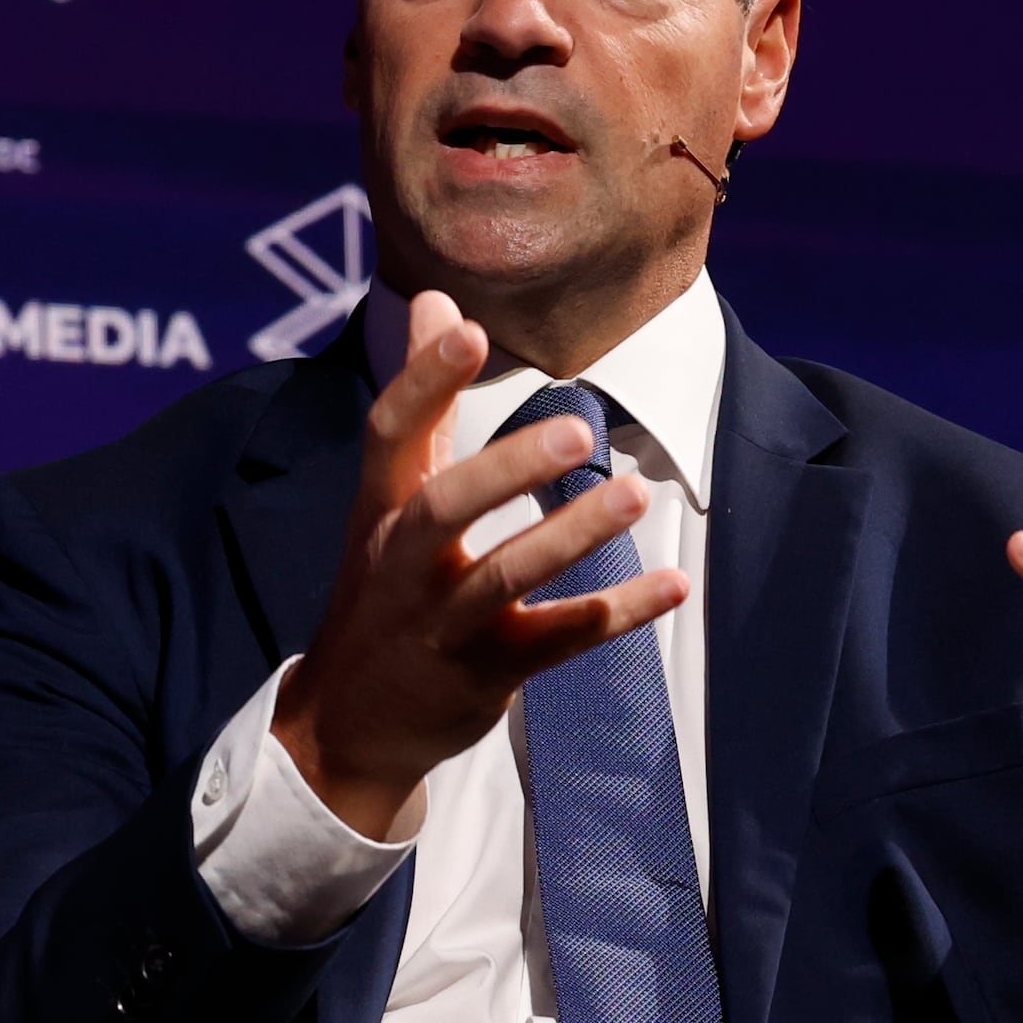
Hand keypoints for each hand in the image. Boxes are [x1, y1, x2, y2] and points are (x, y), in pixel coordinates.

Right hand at [271, 289, 687, 838]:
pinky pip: (556, 641)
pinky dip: (615, 613)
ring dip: (571, 536)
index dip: (424, 381)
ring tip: (635, 493)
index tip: (464, 326)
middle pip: (445, 507)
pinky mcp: (484, 673)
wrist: (349, 723)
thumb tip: (434, 299)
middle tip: (579, 427)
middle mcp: (403, 563)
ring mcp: (442, 622)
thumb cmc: (385, 590)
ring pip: (505, 577)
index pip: (392, 434)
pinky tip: (673, 585)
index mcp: (379, 511)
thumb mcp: (387, 500)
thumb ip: (426, 405)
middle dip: (508, 468)